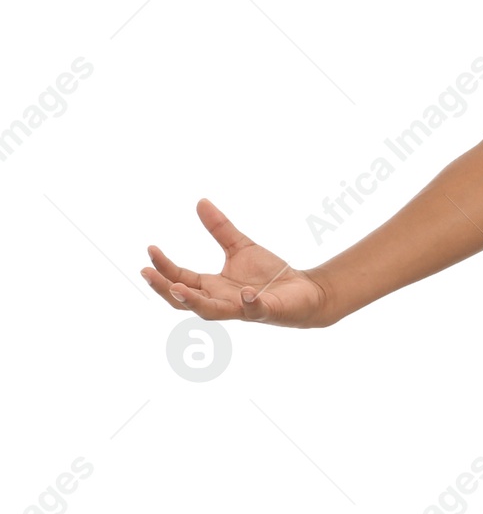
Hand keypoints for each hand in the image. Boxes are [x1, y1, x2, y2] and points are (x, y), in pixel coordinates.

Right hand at [141, 198, 331, 326]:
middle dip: (164, 288)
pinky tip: (246, 292)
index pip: (180, 278)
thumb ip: (220, 229)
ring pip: (211, 312)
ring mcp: (241, 309)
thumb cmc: (269, 274)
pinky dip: (249, 303)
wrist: (305, 290)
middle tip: (146, 272)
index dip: (164, 267)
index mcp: (212, 287)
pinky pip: (254, 310)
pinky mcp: (265, 311)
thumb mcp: (240, 247)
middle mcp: (221, 301)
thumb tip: (200, 201)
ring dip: (193, 302)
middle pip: (183, 301)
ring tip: (178, 287)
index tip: (151, 249)